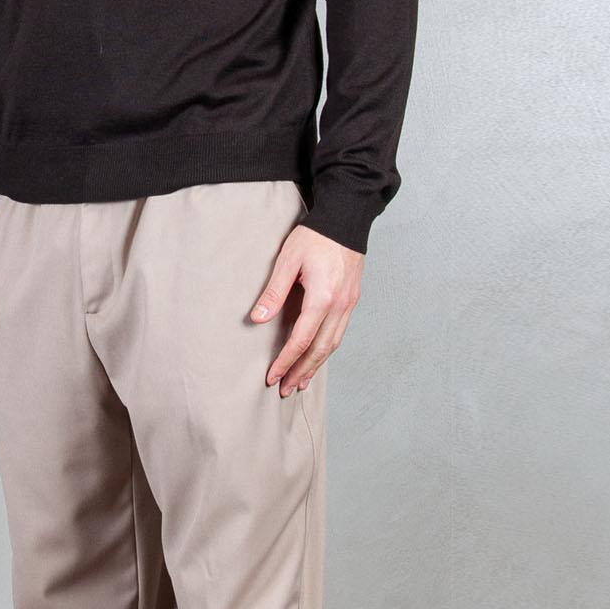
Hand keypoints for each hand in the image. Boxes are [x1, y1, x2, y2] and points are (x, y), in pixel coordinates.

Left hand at [250, 225, 362, 396]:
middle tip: (285, 389)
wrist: (346, 219)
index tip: (272, 377)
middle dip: (301, 372)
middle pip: (320, 350)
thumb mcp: (287, 260)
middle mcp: (339, 306)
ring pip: (333, 344)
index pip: (301, 340)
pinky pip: (339, 333)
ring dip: (315, 365)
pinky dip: (327, 350)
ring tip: (300, 381)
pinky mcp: (352, 300)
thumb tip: (257, 320)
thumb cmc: (315, 236)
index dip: (285, 362)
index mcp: (322, 298)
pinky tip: (317, 356)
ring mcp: (349, 304)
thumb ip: (273, 292)